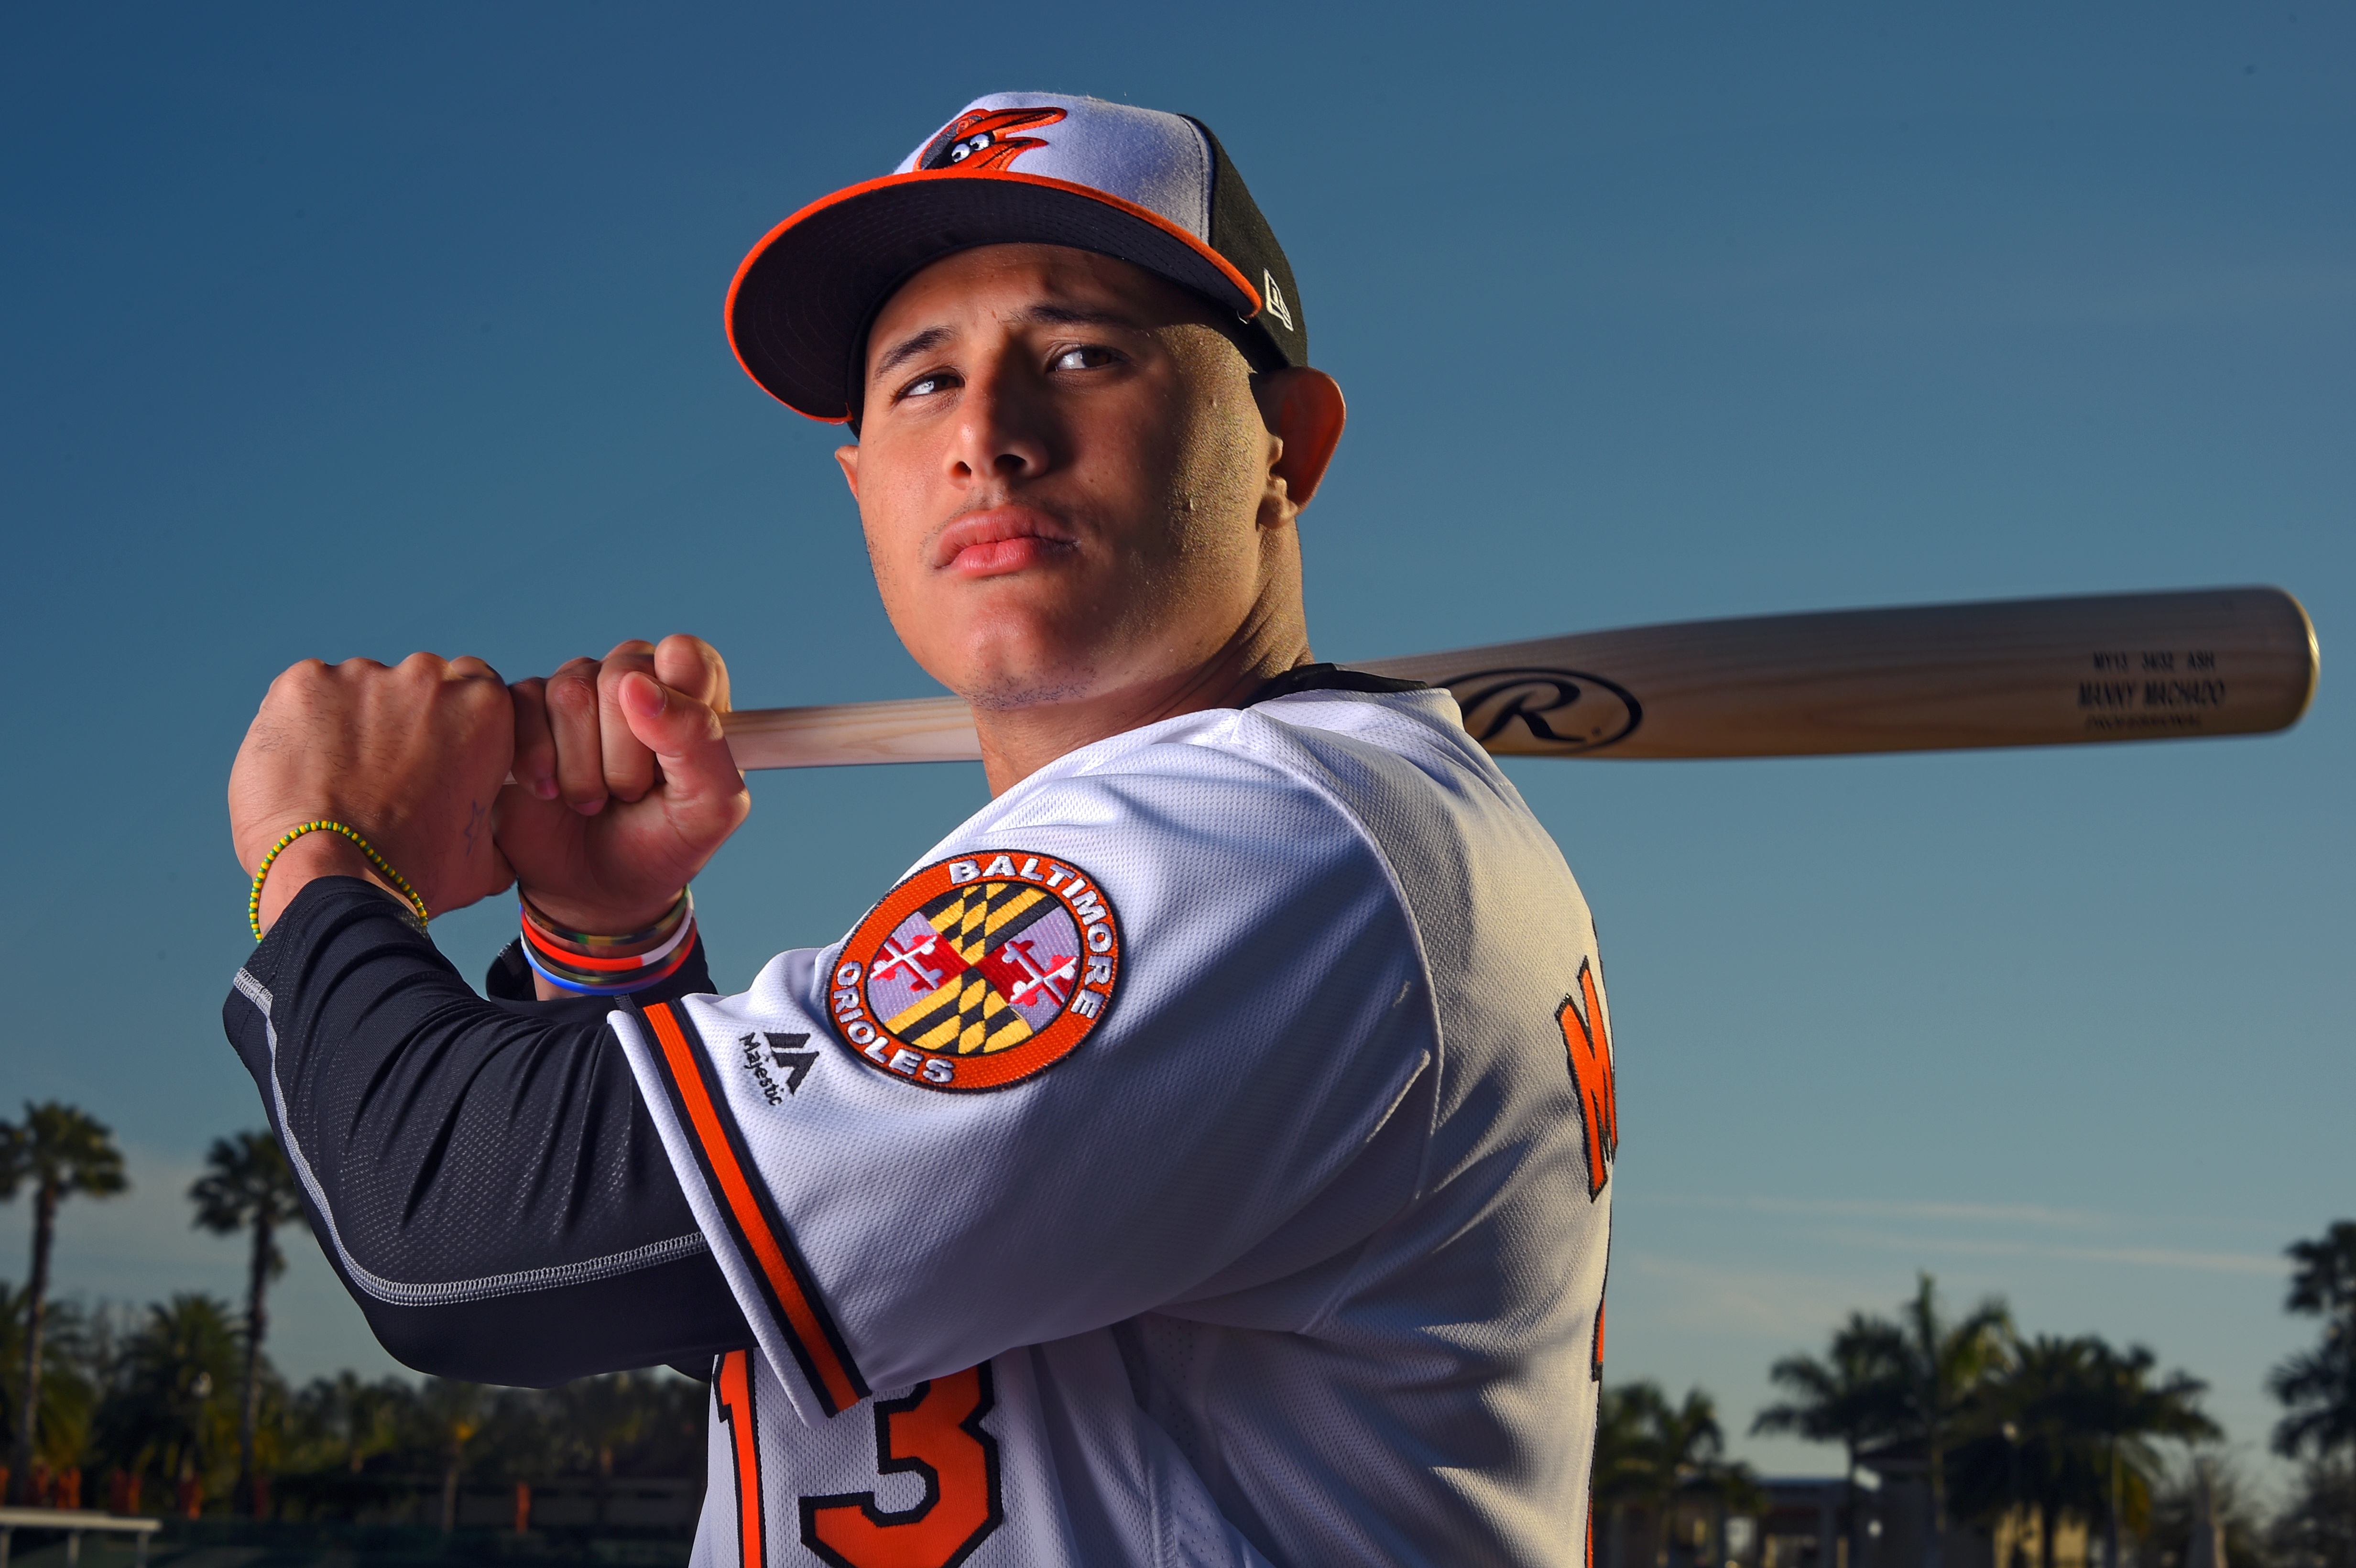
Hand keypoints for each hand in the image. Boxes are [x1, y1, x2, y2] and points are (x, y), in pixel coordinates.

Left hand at [230, 654, 517, 933]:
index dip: (451, 721)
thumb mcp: (484, 856)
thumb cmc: (415, 874)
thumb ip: (490, 817)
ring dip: (352, 725)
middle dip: (402, 721)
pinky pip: (307, 696)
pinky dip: (303, 726)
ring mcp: (361, 675)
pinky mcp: (302, 683)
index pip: (475, 686)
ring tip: (336, 782)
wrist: (335, 881)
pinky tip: (302, 770)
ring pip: (359, 690)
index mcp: (484, 708)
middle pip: (417, 684)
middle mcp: (427, 677)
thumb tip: (486, 823)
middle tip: (382, 776)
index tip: (434, 751)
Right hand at [497, 635, 748, 933]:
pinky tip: (547, 792)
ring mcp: (574, 691)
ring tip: (591, 800)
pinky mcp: (522, 710)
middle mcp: (631, 680)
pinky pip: (521, 705)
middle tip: (629, 793)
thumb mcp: (709, 809)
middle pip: (623, 673)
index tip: (669, 752)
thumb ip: (698, 741)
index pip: (686, 656)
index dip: (675, 698)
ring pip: (570, 692)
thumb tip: (638, 686)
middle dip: (626, 754)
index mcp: (688, 693)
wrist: (596, 890)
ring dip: (582, 768)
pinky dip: (537, 760)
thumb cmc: (660, 843)